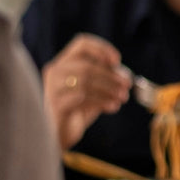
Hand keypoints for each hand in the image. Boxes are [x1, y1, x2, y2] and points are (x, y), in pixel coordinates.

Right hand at [42, 34, 130, 149]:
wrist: (59, 135)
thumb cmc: (78, 111)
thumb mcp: (93, 91)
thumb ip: (105, 80)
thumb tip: (125, 74)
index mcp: (64, 63)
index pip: (82, 44)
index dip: (102, 49)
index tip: (117, 61)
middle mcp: (55, 71)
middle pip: (86, 65)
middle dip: (111, 76)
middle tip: (126, 86)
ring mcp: (53, 87)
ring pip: (84, 81)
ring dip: (108, 89)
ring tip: (122, 98)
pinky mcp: (56, 104)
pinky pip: (81, 98)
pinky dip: (101, 101)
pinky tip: (112, 107)